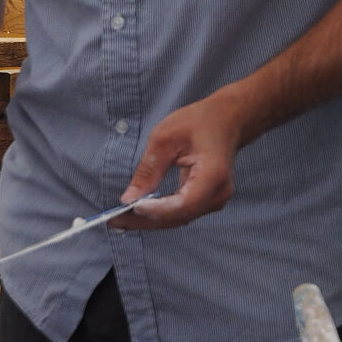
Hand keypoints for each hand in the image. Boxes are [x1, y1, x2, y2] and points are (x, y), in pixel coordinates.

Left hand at [116, 89, 243, 230]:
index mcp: (213, 175)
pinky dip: (159, 214)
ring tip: (120, 218)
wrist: (227, 121)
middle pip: (179, 217)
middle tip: (114, 220)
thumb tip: (128, 198)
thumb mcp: (166, 138)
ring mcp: (215, 200)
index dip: (157, 210)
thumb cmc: (199, 122)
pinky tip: (138, 212)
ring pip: (178, 219)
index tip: (130, 206)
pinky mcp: (207, 201)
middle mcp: (218, 193)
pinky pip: (181, 213)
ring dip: (149, 220)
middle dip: (145, 220)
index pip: (184, 203)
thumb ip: (148, 170)